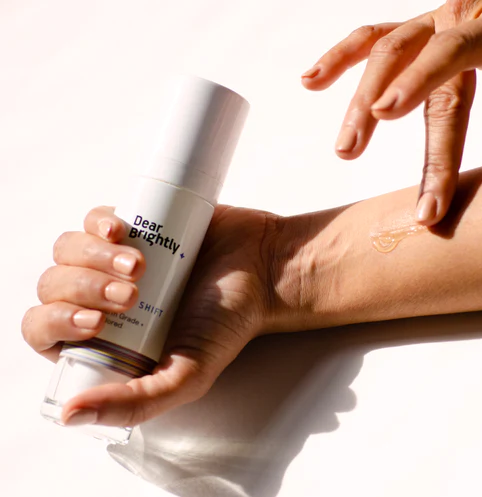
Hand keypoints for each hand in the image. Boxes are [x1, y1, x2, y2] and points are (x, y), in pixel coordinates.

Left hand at [22, 205, 284, 427]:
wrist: (264, 268)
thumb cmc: (230, 322)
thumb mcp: (187, 375)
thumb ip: (136, 403)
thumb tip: (70, 416)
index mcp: (106, 342)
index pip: (46, 333)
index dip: (58, 323)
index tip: (97, 322)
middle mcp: (103, 301)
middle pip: (53, 289)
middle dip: (83, 290)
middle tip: (132, 294)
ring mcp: (114, 260)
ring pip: (67, 252)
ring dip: (91, 257)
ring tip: (140, 264)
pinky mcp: (132, 224)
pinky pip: (91, 220)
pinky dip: (97, 223)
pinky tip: (120, 231)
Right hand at [302, 0, 481, 224]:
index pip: (453, 50)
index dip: (418, 79)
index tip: (387, 114)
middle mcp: (457, 16)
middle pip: (410, 62)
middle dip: (379, 108)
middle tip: (352, 154)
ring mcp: (434, 22)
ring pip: (385, 53)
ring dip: (355, 95)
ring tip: (343, 146)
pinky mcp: (421, 30)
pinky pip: (374, 38)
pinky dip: (341, 57)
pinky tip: (312, 82)